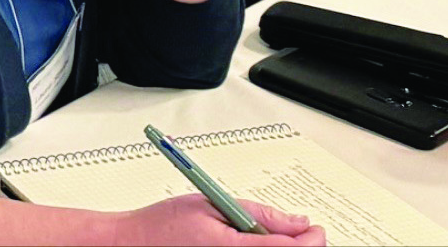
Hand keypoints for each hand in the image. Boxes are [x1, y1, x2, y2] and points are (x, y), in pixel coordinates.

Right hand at [113, 195, 322, 245]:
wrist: (131, 244)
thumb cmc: (161, 225)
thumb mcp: (208, 204)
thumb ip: (255, 213)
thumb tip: (295, 220)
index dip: (312, 239)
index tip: (315, 228)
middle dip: (301, 246)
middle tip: (302, 232)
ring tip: (268, 237)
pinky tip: (254, 246)